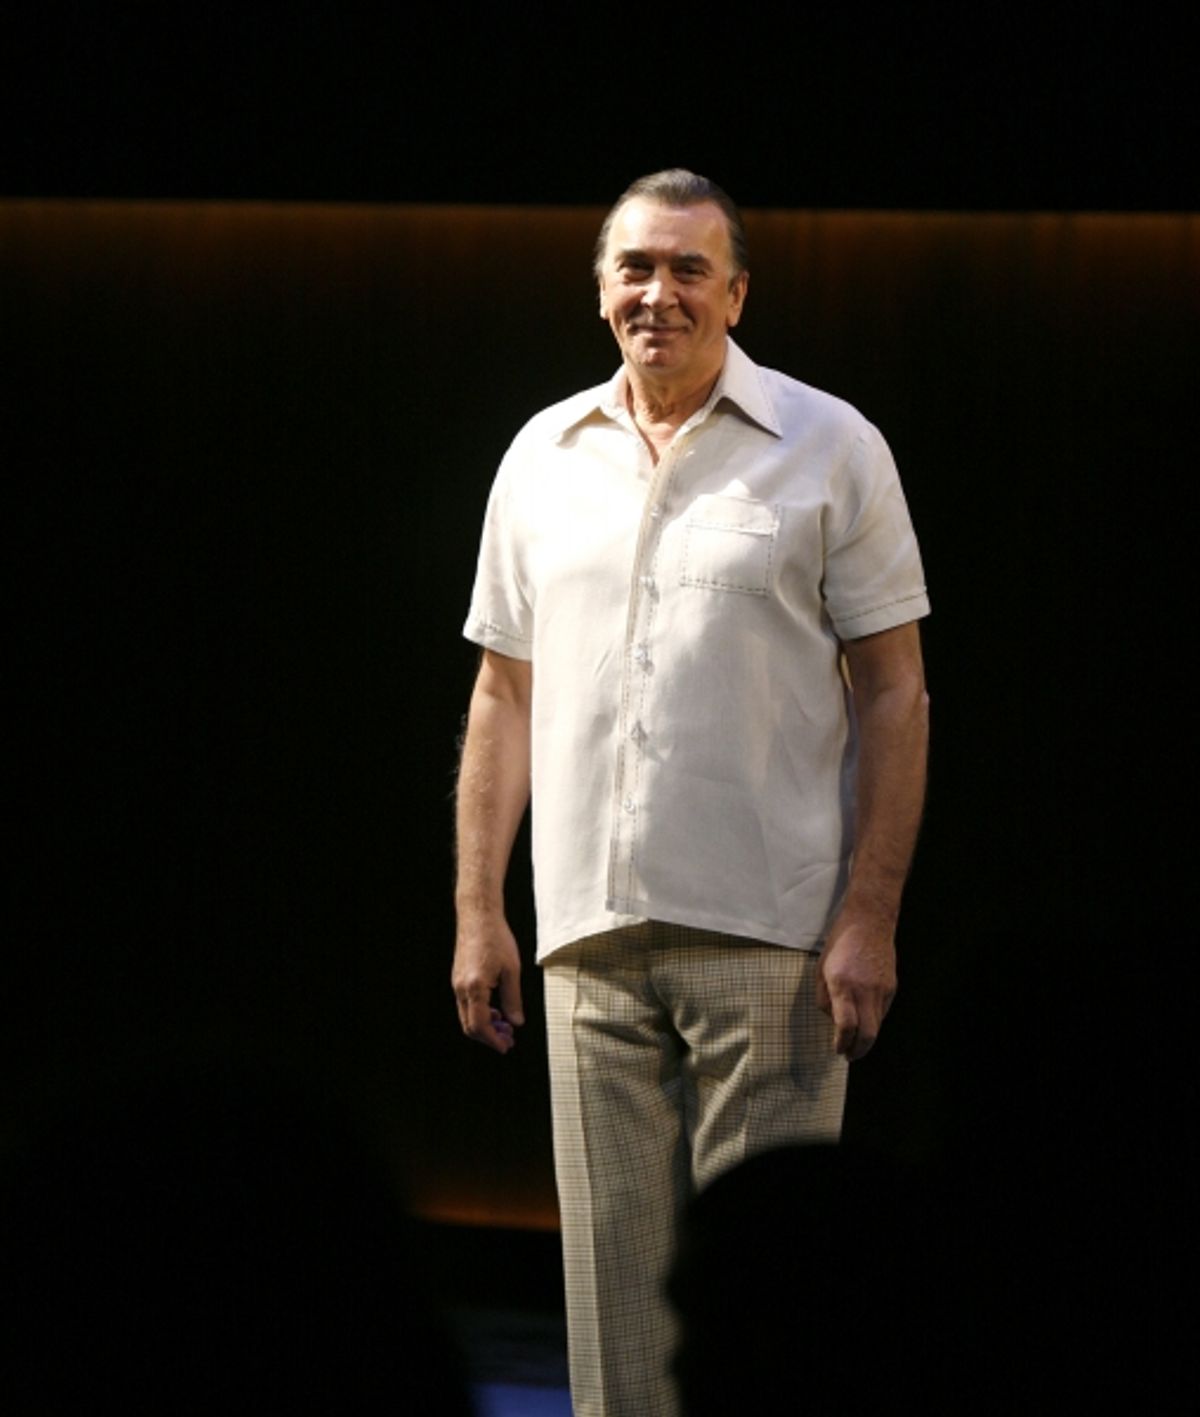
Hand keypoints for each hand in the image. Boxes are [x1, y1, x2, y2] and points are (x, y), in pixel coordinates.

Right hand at [452, 915, 524, 1053]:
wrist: (478, 916)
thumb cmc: (496, 937)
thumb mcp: (512, 970)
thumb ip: (513, 999)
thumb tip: (516, 1021)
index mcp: (474, 988)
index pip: (480, 1025)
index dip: (493, 1040)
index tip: (506, 1046)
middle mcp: (461, 988)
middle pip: (470, 1025)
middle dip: (489, 1036)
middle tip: (508, 1039)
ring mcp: (457, 983)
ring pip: (467, 1015)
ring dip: (485, 1024)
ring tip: (505, 1025)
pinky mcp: (459, 978)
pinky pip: (466, 1004)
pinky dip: (480, 1012)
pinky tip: (496, 1009)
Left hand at [815, 910, 896, 1059]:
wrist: (870, 920)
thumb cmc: (840, 941)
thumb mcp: (821, 968)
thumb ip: (825, 998)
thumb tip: (833, 1019)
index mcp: (843, 984)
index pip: (845, 1025)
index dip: (841, 1043)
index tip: (837, 1049)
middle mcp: (865, 989)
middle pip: (868, 1034)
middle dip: (858, 1050)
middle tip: (849, 1056)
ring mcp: (882, 989)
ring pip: (878, 1025)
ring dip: (866, 1039)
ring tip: (856, 1044)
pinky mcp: (892, 987)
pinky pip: (883, 1012)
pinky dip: (873, 1022)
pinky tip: (865, 1021)